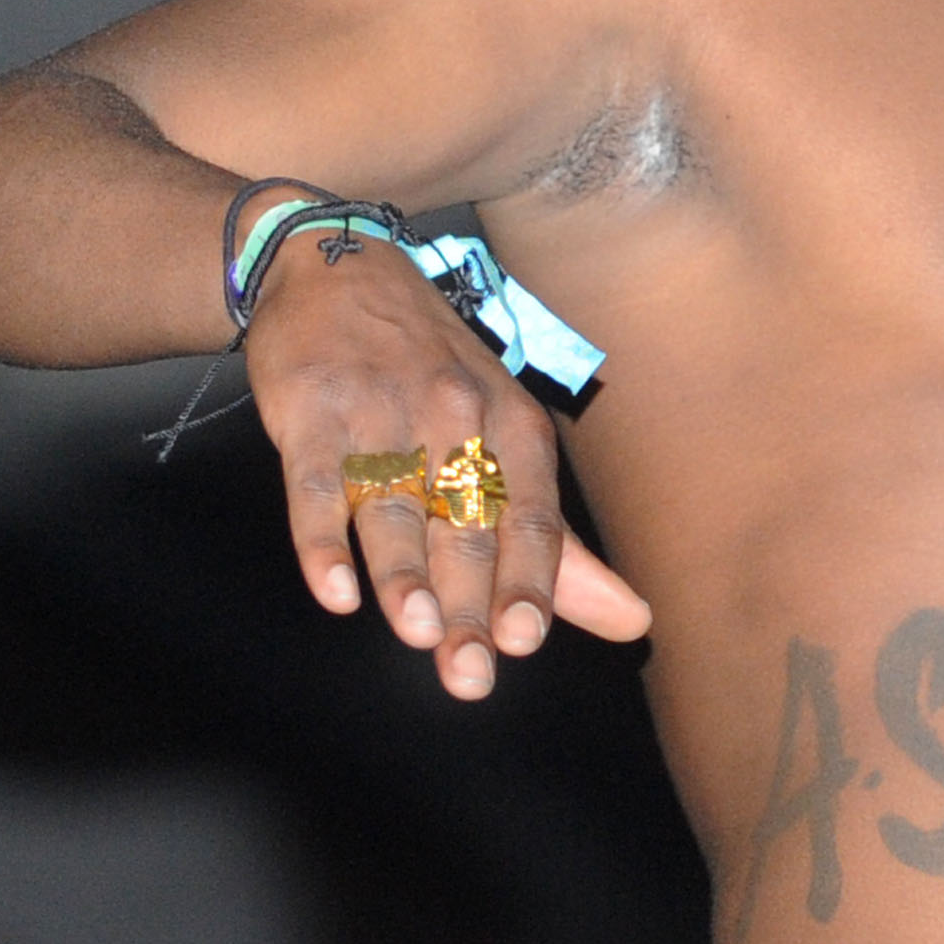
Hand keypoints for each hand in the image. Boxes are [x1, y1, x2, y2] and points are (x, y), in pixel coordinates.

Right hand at [244, 235, 649, 699]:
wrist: (334, 269)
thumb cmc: (431, 371)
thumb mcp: (506, 434)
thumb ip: (557, 546)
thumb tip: (633, 621)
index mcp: (511, 424)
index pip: (530, 516)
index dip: (530, 580)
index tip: (524, 639)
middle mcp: (453, 415)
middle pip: (464, 523)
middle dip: (469, 603)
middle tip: (472, 674)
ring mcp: (379, 411)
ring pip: (394, 505)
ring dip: (404, 572)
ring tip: (417, 631)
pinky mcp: (310, 410)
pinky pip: (315, 484)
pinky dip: (322, 540)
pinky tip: (334, 591)